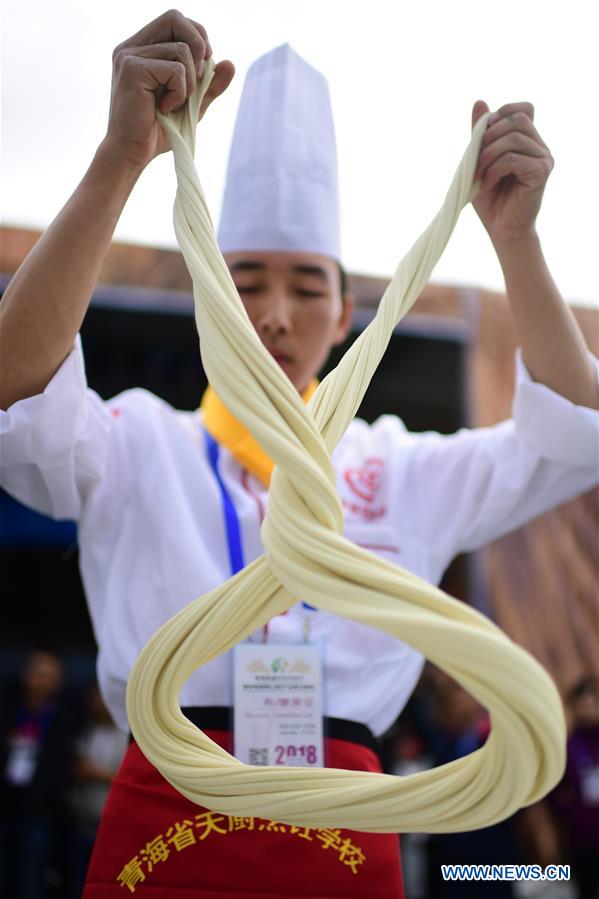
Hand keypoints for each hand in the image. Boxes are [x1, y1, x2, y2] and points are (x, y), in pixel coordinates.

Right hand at [105, 9, 234, 170]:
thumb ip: (209, 85)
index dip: (197, 36)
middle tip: (197, 79)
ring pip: (181, 50)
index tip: (204, 66)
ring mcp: (129, 55)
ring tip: (175, 104)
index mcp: (141, 48)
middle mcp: (131, 46)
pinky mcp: (132, 69)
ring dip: (190, 82)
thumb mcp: (191, 104)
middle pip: (175, 18)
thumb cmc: (157, 130)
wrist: (133, 153)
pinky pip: (176, 70)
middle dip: (198, 47)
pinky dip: (180, 93)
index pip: (175, 20)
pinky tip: (165, 108)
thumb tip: (230, 63)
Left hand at [471, 101, 553, 244]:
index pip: (522, 109)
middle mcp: (540, 146)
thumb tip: (479, 102)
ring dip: (488, 154)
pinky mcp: (541, 173)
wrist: (501, 229)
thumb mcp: (480, 161)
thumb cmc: (491, 198)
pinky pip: (514, 159)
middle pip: (517, 119)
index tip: (481, 136)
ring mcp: (544, 159)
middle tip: (474, 160)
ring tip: (478, 175)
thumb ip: (480, 134)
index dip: (500, 114)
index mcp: (528, 140)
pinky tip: (487, 183)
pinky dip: (494, 169)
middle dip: (488, 135)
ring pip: (514, 137)